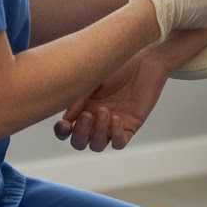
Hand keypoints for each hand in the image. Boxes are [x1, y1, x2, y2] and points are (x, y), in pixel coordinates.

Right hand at [53, 52, 168, 150]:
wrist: (145, 61)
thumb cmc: (119, 65)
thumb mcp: (94, 77)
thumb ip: (80, 96)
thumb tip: (67, 118)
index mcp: (82, 107)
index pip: (66, 129)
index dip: (62, 131)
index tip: (65, 124)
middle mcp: (95, 119)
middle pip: (79, 142)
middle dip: (80, 133)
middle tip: (88, 114)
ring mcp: (111, 125)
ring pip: (97, 145)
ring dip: (98, 132)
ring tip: (105, 111)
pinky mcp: (129, 127)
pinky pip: (118, 143)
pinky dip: (115, 134)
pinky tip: (116, 118)